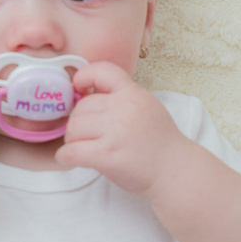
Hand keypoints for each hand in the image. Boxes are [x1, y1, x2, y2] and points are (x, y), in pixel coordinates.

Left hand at [53, 63, 190, 194]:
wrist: (175, 171)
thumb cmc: (159, 143)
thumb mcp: (146, 107)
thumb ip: (122, 98)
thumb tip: (87, 96)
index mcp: (133, 93)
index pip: (102, 70)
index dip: (83, 76)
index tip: (78, 89)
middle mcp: (124, 108)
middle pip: (81, 107)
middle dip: (76, 122)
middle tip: (82, 136)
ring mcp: (115, 131)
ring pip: (73, 128)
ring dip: (71, 140)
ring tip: (79, 149)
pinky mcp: (107, 154)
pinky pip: (72, 151)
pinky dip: (65, 157)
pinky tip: (69, 160)